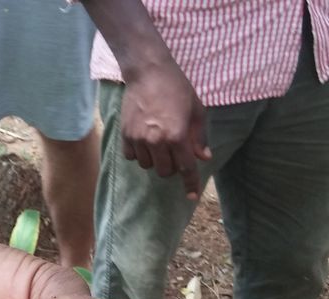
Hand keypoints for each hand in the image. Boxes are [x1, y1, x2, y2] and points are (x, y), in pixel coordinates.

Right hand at [121, 61, 211, 199]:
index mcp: (178, 135)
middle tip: (174, 152)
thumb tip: (203, 157)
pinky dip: (139, 154)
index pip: (186, 168)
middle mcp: (157, 141)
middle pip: (164, 171)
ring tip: (158, 143)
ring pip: (147, 165)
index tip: (192, 196)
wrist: (148, 72)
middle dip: (172, 166)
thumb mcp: (196, 110)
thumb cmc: (177, 88)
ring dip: (155, 160)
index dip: (190, 184)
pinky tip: (144, 141)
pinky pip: (131, 156)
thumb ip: (199, 137)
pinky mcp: (125, 134)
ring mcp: (138, 138)